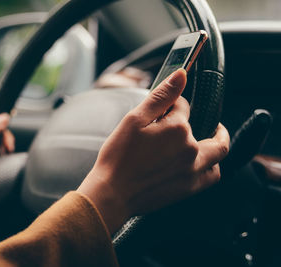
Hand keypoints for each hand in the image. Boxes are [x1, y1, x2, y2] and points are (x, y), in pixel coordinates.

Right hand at [77, 69, 229, 233]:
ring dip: (215, 142)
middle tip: (195, 121)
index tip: (164, 109)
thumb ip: (161, 96)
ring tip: (207, 139)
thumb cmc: (118, 156)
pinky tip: (202, 163)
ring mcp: (193, 170)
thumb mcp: (135, 119)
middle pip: (205, 128)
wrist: (112, 192)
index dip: (173, 104)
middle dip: (200, 121)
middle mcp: (191, 148)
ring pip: (217, 152)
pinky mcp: (189, 187)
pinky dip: (212, 166)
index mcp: (178, 128)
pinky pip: (212, 175)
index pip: (184, 106)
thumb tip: (181, 74)